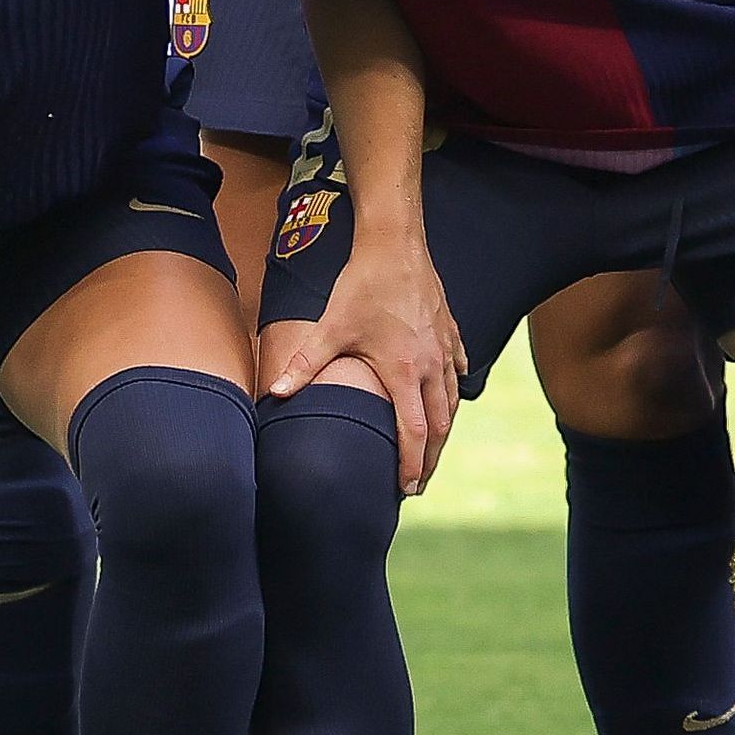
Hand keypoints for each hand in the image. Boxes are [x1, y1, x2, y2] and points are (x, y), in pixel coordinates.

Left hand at [270, 235, 464, 492]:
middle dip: (429, 459)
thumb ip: (304, 363)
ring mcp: (445, 350)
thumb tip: (275, 393)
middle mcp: (432, 366)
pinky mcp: (451, 333)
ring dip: (443, 431)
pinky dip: (453, 393)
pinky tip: (448, 401)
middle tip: (417, 483)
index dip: (410, 464)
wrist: (395, 245)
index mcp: (404, 372)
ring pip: (453, 402)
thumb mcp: (330, 327)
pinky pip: (458, 372)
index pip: (414, 432)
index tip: (406, 489)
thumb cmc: (363, 286)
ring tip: (431, 452)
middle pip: (439, 426)